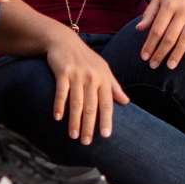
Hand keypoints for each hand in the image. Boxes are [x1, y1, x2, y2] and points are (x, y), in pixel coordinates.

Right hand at [46, 28, 129, 143]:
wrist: (65, 41)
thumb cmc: (86, 58)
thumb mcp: (103, 70)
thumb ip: (114, 87)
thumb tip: (126, 102)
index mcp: (104, 78)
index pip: (107, 103)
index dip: (107, 119)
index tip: (105, 135)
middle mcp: (92, 77)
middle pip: (91, 106)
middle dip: (89, 125)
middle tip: (86, 142)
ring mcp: (77, 74)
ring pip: (77, 102)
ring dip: (75, 120)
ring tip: (73, 136)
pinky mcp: (63, 72)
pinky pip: (61, 91)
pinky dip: (59, 105)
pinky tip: (58, 117)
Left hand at [136, 0, 184, 68]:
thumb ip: (149, 13)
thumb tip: (139, 29)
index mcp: (169, 5)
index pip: (157, 29)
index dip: (150, 44)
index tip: (144, 57)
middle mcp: (183, 10)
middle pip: (170, 36)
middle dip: (161, 53)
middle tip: (154, 65)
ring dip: (178, 54)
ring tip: (170, 66)